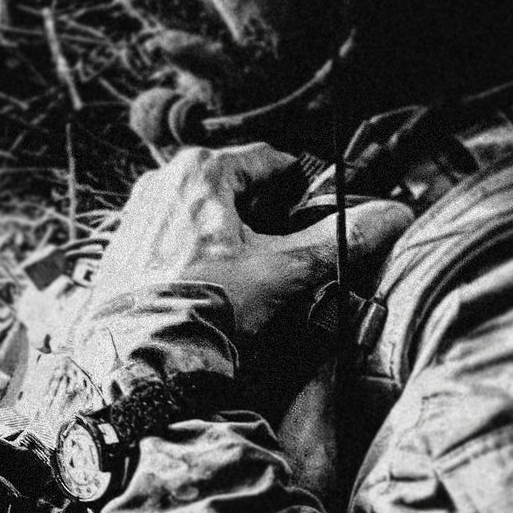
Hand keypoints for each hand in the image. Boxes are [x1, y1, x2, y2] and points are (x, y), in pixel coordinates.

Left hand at [89, 144, 412, 341]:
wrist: (140, 353)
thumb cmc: (201, 306)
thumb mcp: (282, 270)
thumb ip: (338, 240)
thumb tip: (390, 217)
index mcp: (201, 170)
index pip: (268, 159)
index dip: (297, 186)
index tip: (309, 210)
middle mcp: (162, 181)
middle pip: (233, 187)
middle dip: (260, 217)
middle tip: (276, 255)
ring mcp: (137, 213)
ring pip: (200, 214)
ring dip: (225, 238)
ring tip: (241, 279)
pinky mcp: (122, 247)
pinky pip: (170, 238)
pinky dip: (192, 256)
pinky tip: (204, 288)